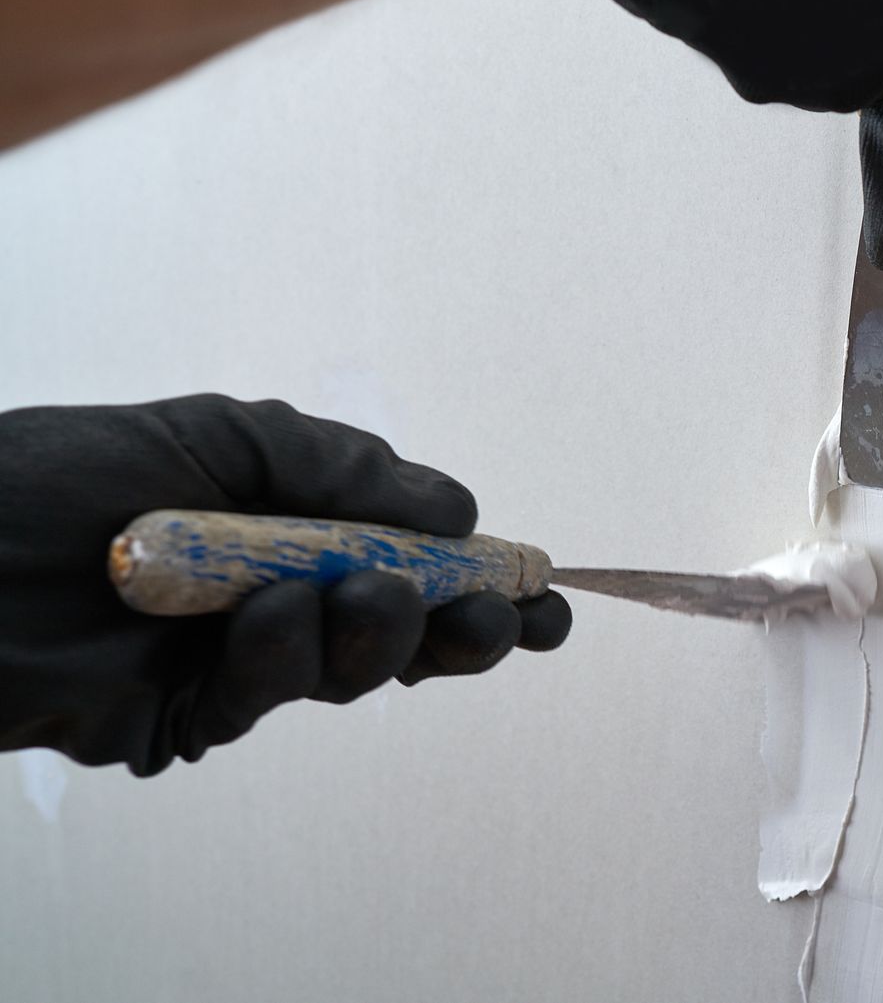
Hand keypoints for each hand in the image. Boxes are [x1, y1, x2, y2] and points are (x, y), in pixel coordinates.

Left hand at [0, 395, 569, 775]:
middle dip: (462, 628)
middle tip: (494, 622)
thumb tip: (458, 508)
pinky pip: (263, 699)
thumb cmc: (66, 474)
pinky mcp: (184, 719)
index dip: (484, 581)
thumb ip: (343, 469)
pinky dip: (280, 659)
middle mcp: (279, 594)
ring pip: (347, 671)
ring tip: (368, 598)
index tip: (545, 593)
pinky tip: (263, 619)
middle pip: (403, 632)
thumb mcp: (223, 435)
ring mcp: (234, 660)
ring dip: (376, 635)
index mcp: (295, 526)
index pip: (414, 558)